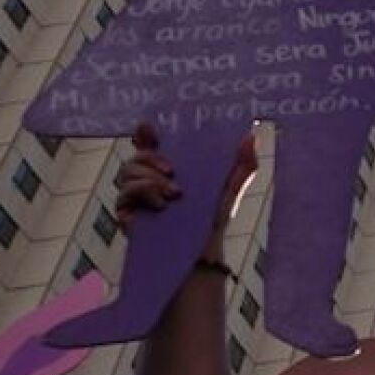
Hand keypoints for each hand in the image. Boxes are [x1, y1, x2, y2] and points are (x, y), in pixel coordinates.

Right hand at [115, 122, 257, 259]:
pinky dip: (143, 193)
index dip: (144, 133)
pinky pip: (124, 195)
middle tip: (171, 170)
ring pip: (127, 172)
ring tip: (175, 194)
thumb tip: (251, 136)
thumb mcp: (232, 186)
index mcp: (167, 166)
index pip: (147, 143)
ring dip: (150, 179)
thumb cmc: (214, 215)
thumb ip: (244, 162)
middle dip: (150, 158)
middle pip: (136, 155)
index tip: (147, 127)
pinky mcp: (127, 214)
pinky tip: (162, 205)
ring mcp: (134, 196)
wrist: (205, 247)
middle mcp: (146, 177)